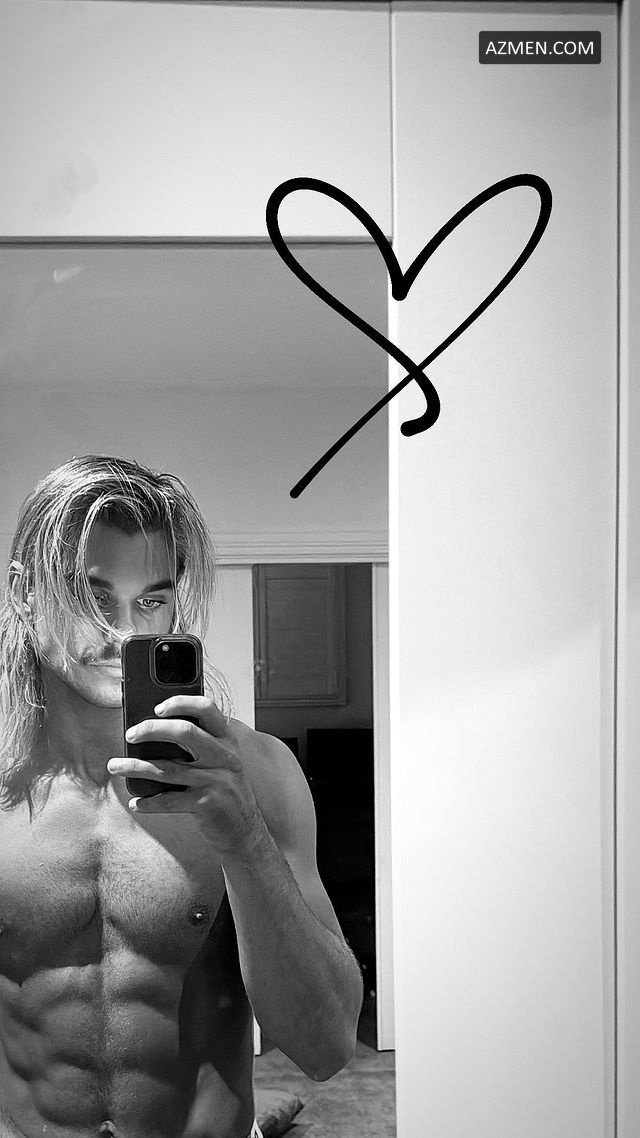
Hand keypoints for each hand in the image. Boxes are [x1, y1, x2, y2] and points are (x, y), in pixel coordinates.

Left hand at [107, 696, 264, 857]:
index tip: (157, 706)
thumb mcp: (222, 762)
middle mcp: (224, 756)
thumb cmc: (225, 792)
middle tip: (130, 735)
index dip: (181, 702)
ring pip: (168, 768)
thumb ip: (200, 745)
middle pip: (184, 732)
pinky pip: (169, 800)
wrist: (245, 831)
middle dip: (151, 730)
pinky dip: (148, 802)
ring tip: (115, 765)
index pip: (207, 708)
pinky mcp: (207, 804)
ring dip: (135, 766)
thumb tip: (154, 733)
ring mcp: (216, 780)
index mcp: (227, 740)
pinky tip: (136, 802)